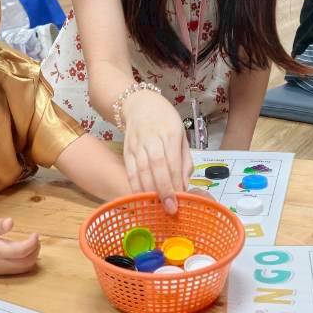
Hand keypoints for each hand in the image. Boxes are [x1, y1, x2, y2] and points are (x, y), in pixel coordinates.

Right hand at [0, 218, 40, 275]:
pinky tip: (23, 251)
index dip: (33, 243)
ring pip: (24, 268)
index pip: (22, 251)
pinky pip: (18, 270)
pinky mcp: (0, 272)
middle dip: (35, 250)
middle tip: (35, 238)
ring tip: (31, 243)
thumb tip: (11, 222)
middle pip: (27, 262)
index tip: (35, 234)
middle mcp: (1, 263)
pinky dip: (26, 261)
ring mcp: (1, 270)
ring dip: (32, 256)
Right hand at [121, 90, 189, 214]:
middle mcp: (152, 138)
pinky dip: (135, 187)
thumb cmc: (166, 121)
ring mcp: (137, 145)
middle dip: (164, 190)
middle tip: (171, 209)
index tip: (181, 199)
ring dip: (149, 192)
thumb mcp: (181, 135)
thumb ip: (184, 160)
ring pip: (141, 171)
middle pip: (156, 167)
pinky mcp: (126, 151)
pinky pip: (130, 172)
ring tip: (157, 208)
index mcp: (170, 133)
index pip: (172, 160)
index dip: (176, 181)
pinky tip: (141, 199)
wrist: (139, 104)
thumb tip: (185, 184)